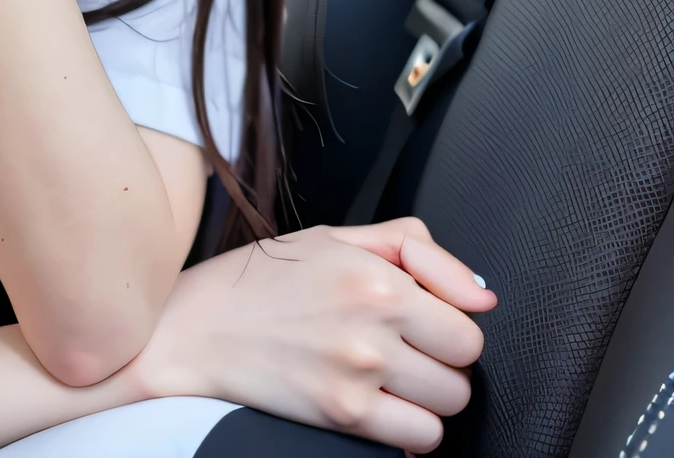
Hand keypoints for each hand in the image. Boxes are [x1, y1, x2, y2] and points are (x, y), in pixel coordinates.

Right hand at [138, 219, 495, 452]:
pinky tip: (378, 406)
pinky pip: (418, 439)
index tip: (422, 319)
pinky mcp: (343, 415)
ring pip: (448, 407)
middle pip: (465, 368)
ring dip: (427, 397)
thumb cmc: (259, 281)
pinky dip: (408, 430)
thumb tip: (481, 293)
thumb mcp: (332, 238)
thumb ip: (412, 247)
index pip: (467, 320)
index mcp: (375, 276)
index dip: (448, 320)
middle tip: (405, 348)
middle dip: (443, 360)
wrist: (193, 329)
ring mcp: (359, 374)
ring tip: (388, 376)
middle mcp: (373, 324)